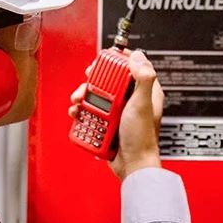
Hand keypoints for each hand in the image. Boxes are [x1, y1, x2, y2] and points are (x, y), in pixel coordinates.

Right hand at [69, 50, 163, 179]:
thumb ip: (143, 78)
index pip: (131, 67)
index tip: (106, 57)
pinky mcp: (107, 123)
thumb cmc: (141, 138)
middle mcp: (131, 100)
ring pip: (96, 95)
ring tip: (79, 100)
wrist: (132, 165)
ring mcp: (118, 112)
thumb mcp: (142, 104)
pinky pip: (91, 112)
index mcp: (144, 92)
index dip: (118, 60)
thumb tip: (138, 57)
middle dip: (94, 79)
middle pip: (108, 79)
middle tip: (87, 80)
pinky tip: (79, 113)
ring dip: (84, 96)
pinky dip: (82, 111)